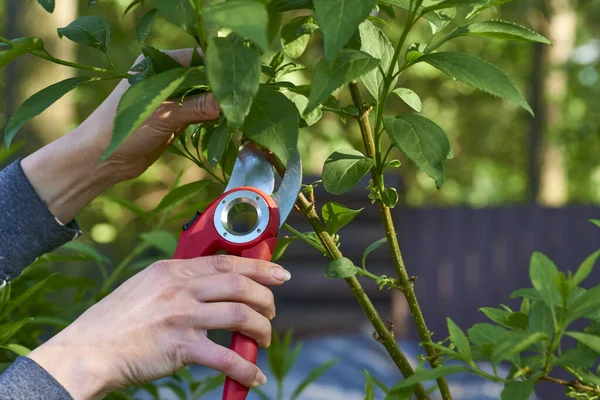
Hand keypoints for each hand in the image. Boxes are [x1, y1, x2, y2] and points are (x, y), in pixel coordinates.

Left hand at [21, 49, 218, 222]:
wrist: (103, 158)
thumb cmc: (123, 130)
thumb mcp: (162, 116)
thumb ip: (194, 107)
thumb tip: (225, 103)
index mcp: (156, 63)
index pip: (196, 58)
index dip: (217, 68)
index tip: (237, 82)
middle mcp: (165, 76)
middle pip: (203, 77)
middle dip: (220, 89)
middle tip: (241, 101)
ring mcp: (171, 96)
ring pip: (204, 96)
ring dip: (218, 105)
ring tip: (237, 113)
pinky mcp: (176, 116)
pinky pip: (200, 112)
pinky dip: (212, 118)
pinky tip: (226, 123)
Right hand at [28, 256, 291, 399]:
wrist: (88, 351)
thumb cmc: (117, 321)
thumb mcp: (146, 285)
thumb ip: (178, 281)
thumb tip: (213, 285)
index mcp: (172, 271)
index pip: (225, 261)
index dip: (258, 268)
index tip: (280, 274)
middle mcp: (179, 288)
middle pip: (239, 285)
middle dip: (265, 298)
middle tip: (271, 312)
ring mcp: (180, 316)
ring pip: (239, 315)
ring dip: (260, 329)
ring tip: (263, 340)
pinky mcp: (179, 347)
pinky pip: (225, 357)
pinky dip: (245, 368)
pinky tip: (254, 376)